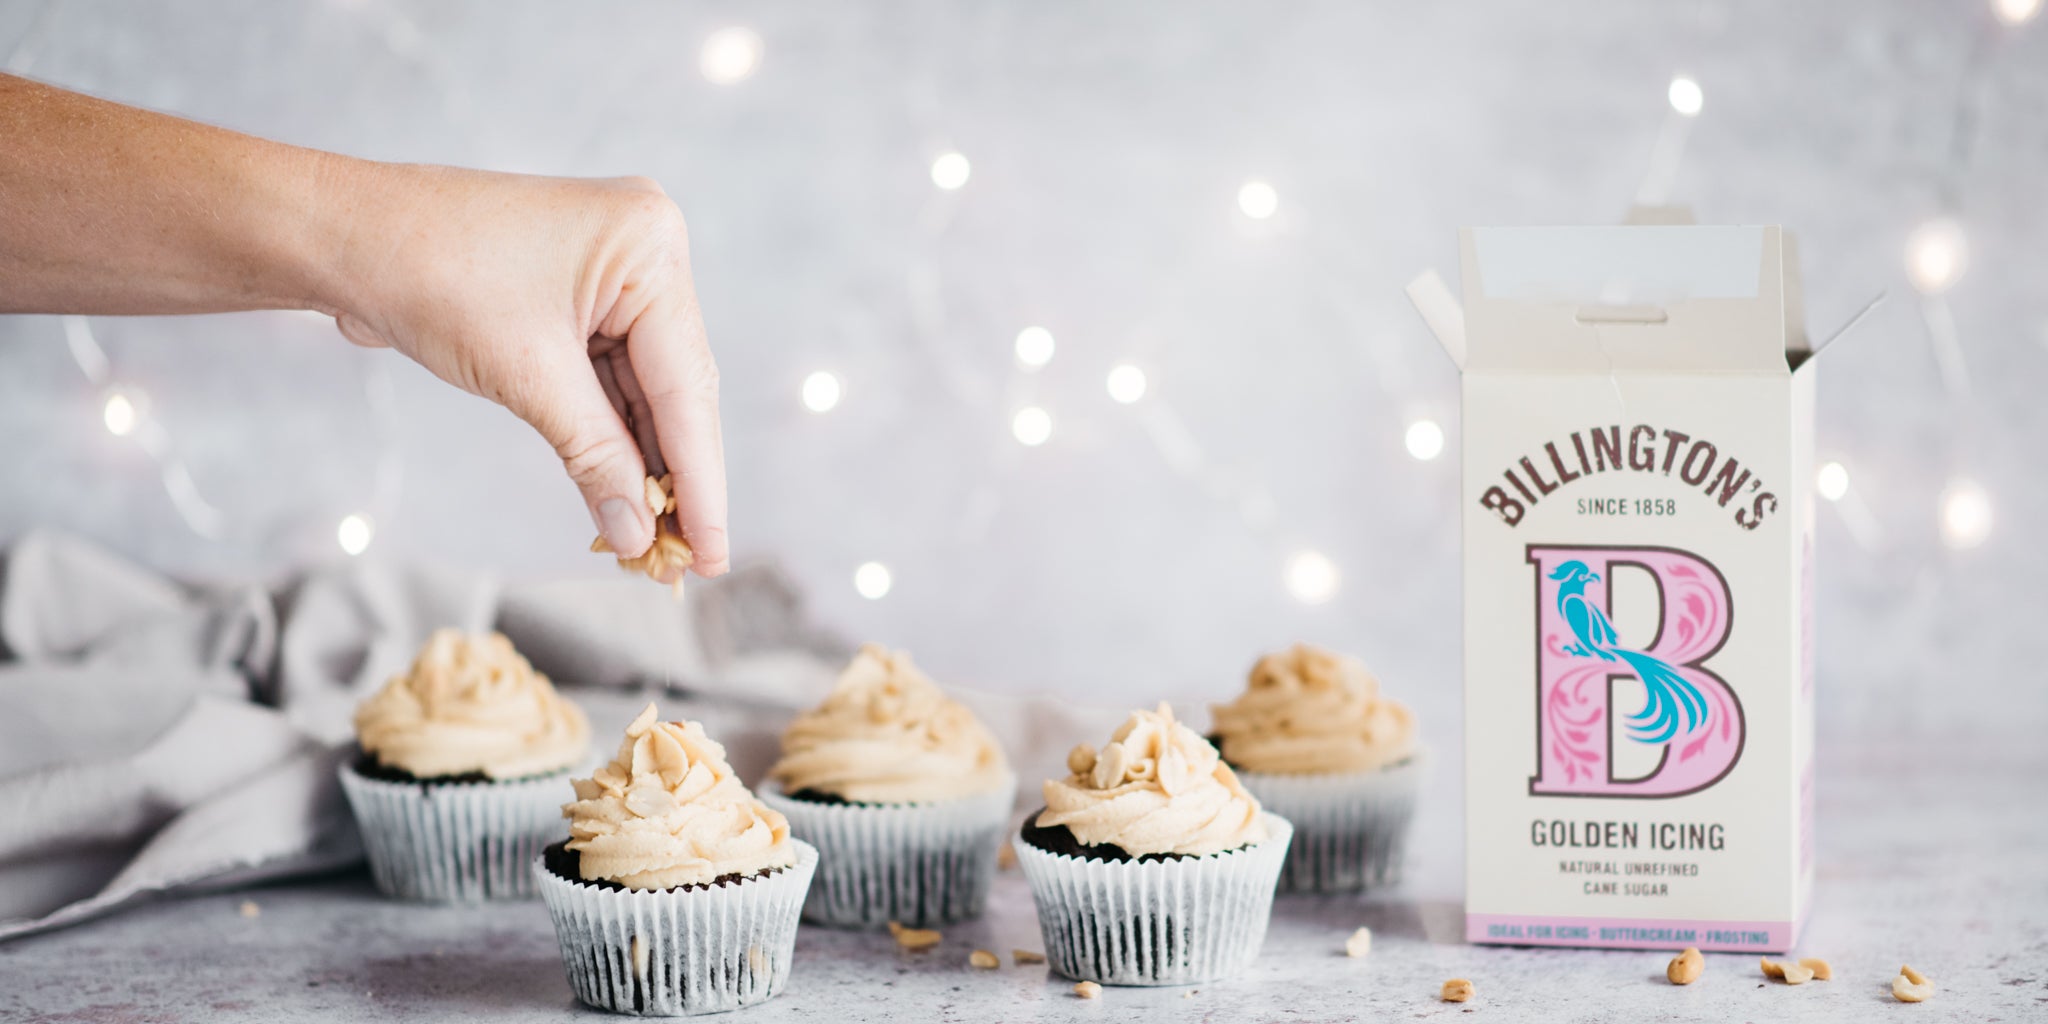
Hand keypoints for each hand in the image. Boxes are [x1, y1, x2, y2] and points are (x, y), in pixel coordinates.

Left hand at [326, 166, 726, 580]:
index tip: (715, 555)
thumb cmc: (428, 275)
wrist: (344, 237)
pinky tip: (624, 498)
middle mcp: (646, 252)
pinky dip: (613, 438)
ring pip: (647, 392)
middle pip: (678, 390)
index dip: (701, 481)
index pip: (688, 385)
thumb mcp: (525, 376)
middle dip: (677, 478)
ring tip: (655, 546)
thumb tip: (636, 535)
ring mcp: (616, 274)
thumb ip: (595, 457)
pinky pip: (612, 380)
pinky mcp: (583, 298)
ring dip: (645, 466)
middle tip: (691, 563)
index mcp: (649, 245)